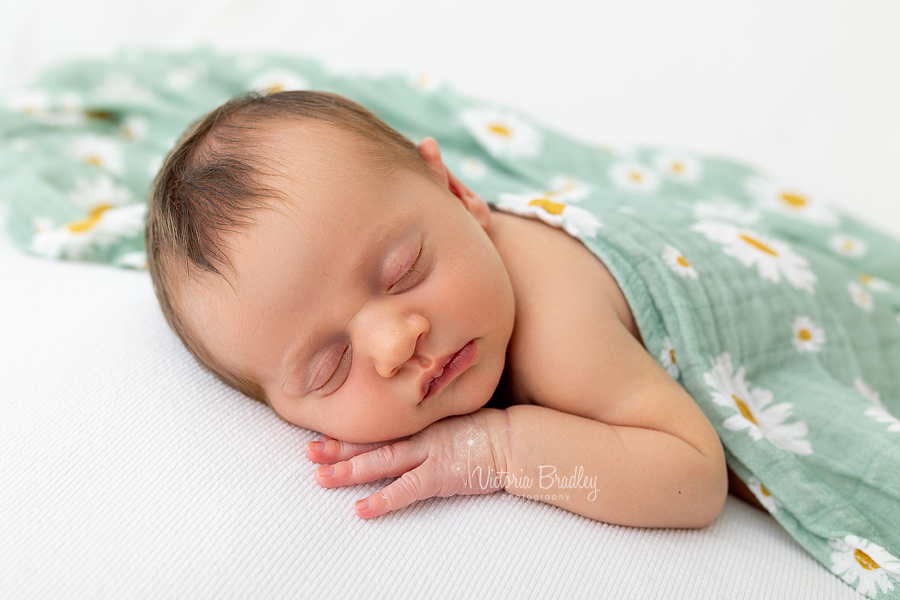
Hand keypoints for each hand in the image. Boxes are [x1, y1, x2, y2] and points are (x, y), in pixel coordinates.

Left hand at [306, 408, 509, 518]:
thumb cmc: (487, 431)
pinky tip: (362, 509)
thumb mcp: (452, 420)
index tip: (322, 434)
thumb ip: (430, 424)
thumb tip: (411, 430)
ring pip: (381, 462)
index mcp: (420, 423)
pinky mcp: (440, 475)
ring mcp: (428, 454)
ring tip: (322, 478)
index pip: (377, 429)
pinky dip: (383, 500)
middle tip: (309, 454)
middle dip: (338, 449)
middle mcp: (418, 435)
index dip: (349, 433)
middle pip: (371, 442)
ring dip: (349, 470)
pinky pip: (406, 490)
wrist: (513, 441)